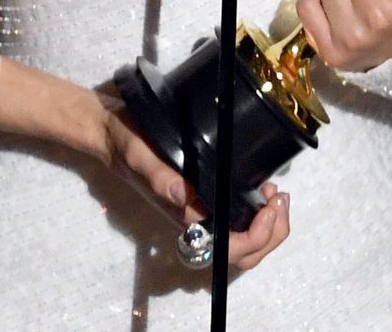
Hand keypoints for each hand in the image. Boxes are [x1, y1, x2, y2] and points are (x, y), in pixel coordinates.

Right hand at [101, 103, 290, 269]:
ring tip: (276, 194)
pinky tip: (265, 190)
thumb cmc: (126, 146)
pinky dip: (261, 214)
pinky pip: (239, 222)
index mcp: (184, 218)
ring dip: (270, 225)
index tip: (269, 206)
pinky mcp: (207, 201)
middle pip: (245, 253)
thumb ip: (158, 176)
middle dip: (272, 232)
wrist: (112, 137)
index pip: (228, 248)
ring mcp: (203, 214)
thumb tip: (182, 195)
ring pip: (246, 242)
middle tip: (280, 199)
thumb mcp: (138, 155)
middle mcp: (197, 223)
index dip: (256, 236)